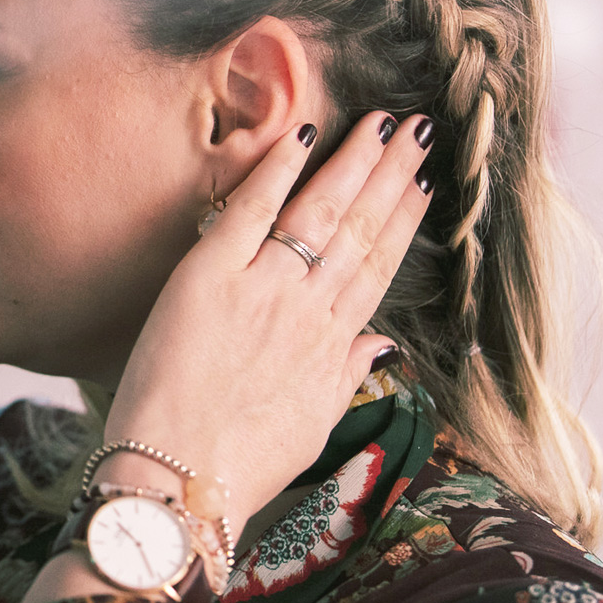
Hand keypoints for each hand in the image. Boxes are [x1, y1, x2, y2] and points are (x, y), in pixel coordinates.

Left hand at [103, 111, 433, 531]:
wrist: (181, 479)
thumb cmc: (239, 465)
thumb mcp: (311, 425)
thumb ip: (346, 377)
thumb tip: (377, 347)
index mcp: (333, 345)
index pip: (376, 267)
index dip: (401, 221)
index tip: (421, 184)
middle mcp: (306, 309)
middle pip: (358, 230)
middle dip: (389, 176)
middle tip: (415, 131)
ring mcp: (261, 289)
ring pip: (317, 213)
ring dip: (351, 163)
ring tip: (380, 123)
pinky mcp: (208, 277)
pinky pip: (247, 211)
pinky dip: (274, 171)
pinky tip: (299, 136)